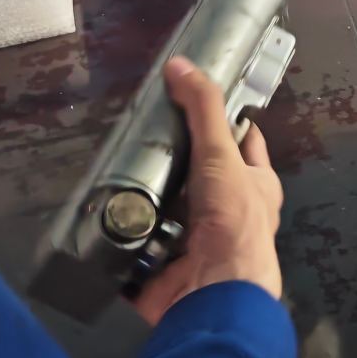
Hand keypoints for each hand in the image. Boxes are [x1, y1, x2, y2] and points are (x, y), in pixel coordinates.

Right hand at [131, 56, 285, 326]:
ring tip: (112, 170)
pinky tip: (101, 212)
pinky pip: (137, 245)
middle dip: (169, 162)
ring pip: (163, 210)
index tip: (189, 101)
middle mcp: (229, 212)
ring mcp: (195, 241)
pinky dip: (122, 232)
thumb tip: (180, 64)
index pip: (242, 142)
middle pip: (195, 176)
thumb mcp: (222, 155)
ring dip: (142, 197)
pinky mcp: (164, 266)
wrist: (214, 293)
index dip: (222, 120)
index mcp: (255, 186)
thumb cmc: (232, 220)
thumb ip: (203, 110)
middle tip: (137, 138)